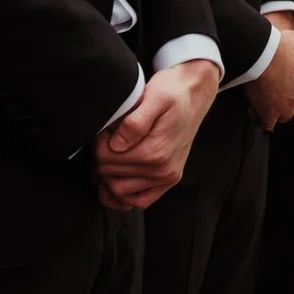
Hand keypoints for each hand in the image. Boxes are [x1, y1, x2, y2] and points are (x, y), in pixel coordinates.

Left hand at [94, 61, 219, 210]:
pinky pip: (139, 201)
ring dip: (108, 175)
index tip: (106, 129)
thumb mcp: (155, 98)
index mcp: (156, 152)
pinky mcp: (168, 179)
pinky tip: (118, 179)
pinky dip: (124, 196)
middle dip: (101, 158)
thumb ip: (135, 122)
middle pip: (110, 175)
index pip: (106, 158)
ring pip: (119, 192)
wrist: (195, 93)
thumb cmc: (174, 92)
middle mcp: (163, 170)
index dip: (98, 143)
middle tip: (108, 139)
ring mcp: (166, 177)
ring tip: (112, 155)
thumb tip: (116, 145)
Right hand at [247, 26, 293, 129]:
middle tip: (268, 94)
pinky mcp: (272, 113)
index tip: (278, 84)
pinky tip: (252, 112)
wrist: (265, 55)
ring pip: (283, 115)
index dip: (289, 87)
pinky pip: (268, 124)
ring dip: (273, 112)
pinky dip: (260, 120)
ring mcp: (288, 105)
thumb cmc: (279, 45)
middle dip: (282, 101)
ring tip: (260, 106)